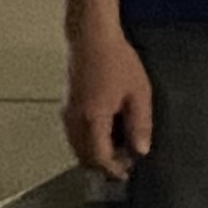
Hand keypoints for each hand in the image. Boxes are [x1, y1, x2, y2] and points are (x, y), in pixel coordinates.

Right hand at [65, 29, 153, 178]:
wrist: (91, 36)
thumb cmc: (117, 61)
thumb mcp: (138, 93)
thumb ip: (140, 124)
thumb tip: (140, 151)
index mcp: (93, 120)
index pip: (99, 158)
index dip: (113, 169)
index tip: (127, 172)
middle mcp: (74, 121)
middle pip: (84, 157)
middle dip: (103, 164)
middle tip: (124, 161)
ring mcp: (67, 112)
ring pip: (76, 146)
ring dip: (94, 153)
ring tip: (118, 146)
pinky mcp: (66, 103)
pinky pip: (74, 133)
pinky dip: (87, 140)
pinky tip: (105, 130)